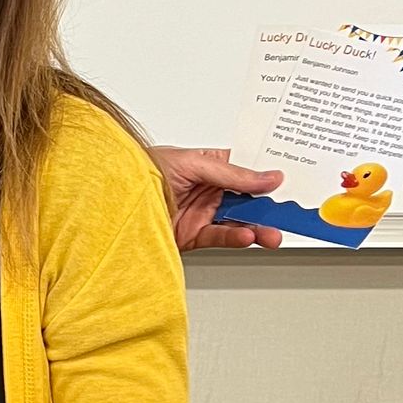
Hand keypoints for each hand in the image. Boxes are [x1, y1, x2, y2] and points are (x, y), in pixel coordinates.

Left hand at [150, 146, 283, 251]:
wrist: (110, 203)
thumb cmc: (138, 169)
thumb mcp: (192, 164)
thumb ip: (231, 174)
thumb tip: (269, 176)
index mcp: (208, 165)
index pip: (246, 170)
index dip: (268, 176)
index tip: (291, 183)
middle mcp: (207, 189)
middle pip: (247, 199)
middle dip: (269, 207)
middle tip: (289, 214)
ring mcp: (201, 213)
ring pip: (238, 221)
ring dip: (258, 227)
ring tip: (272, 233)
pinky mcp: (192, 236)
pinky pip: (220, 237)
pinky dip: (234, 238)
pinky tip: (246, 236)